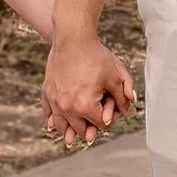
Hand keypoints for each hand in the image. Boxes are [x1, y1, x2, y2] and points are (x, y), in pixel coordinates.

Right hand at [42, 32, 136, 148]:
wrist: (73, 38)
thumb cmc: (96, 56)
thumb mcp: (115, 77)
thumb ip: (123, 98)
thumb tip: (129, 112)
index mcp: (85, 106)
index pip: (101, 124)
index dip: (110, 119)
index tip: (112, 110)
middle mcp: (67, 108)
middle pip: (81, 129)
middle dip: (90, 128)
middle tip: (95, 129)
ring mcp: (54, 100)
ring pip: (61, 125)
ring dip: (69, 131)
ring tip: (72, 138)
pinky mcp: (47, 92)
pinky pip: (48, 112)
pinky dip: (53, 119)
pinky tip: (54, 124)